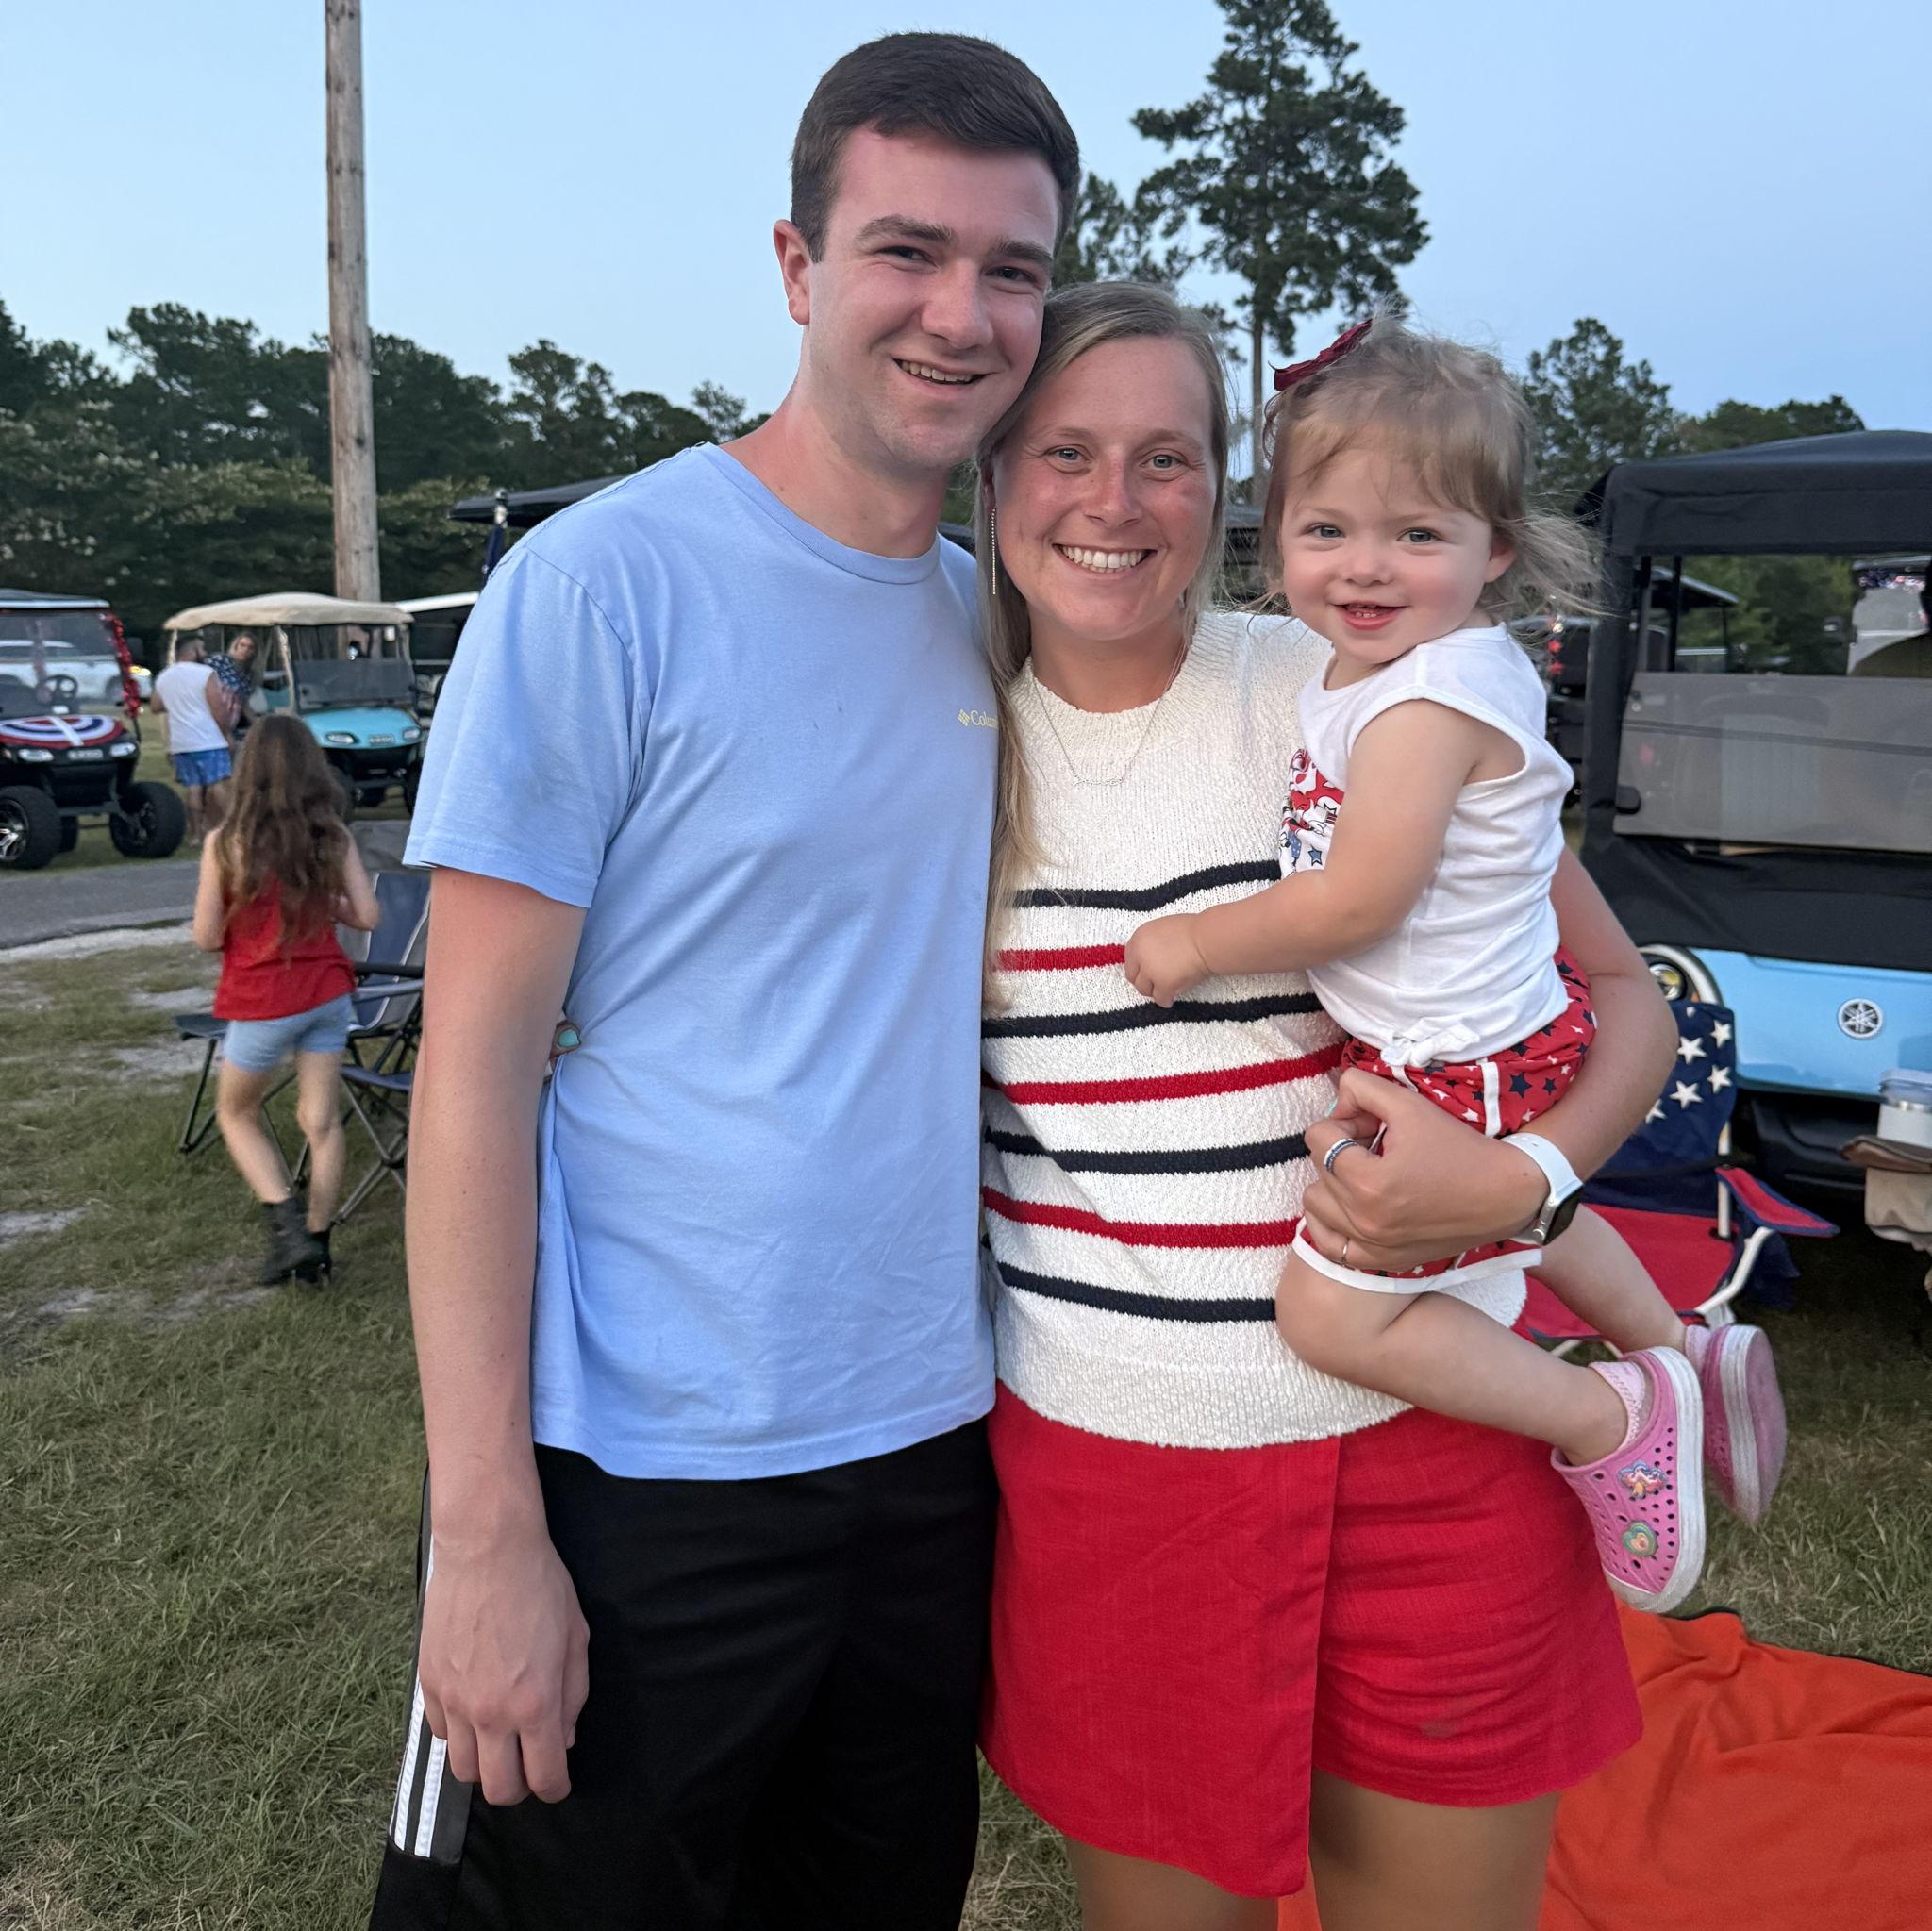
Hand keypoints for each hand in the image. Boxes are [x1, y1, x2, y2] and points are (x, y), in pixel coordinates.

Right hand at [417, 1524, 590, 1805]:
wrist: (487, 1548)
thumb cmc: (540, 1585)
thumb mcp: (575, 1638)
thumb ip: (572, 1696)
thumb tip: (562, 1738)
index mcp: (534, 1703)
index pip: (544, 1777)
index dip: (556, 1787)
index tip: (557, 1782)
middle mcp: (490, 1712)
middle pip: (498, 1788)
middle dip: (519, 1787)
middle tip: (529, 1767)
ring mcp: (454, 1700)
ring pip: (463, 1770)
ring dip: (485, 1765)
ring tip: (500, 1743)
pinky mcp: (429, 1684)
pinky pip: (442, 1734)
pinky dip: (459, 1735)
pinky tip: (474, 1712)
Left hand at [1124, 914, 1209, 1006]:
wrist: (1209, 939)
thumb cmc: (1195, 931)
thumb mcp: (1165, 928)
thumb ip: (1154, 943)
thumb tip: (1153, 956)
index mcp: (1139, 937)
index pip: (1130, 959)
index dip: (1139, 967)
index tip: (1147, 972)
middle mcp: (1140, 954)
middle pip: (1133, 976)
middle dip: (1144, 981)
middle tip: (1156, 985)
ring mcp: (1150, 970)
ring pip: (1144, 990)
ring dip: (1154, 991)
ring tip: (1165, 991)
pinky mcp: (1163, 984)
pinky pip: (1160, 998)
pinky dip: (1165, 1000)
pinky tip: (1171, 999)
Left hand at [1301, 1069, 1545, 1272]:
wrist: (1504, 1195)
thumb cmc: (1459, 1147)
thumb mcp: (1409, 1104)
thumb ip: (1363, 1088)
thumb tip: (1338, 1097)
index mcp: (1369, 1182)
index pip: (1319, 1138)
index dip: (1344, 1121)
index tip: (1372, 1124)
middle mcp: (1364, 1220)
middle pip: (1318, 1168)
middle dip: (1340, 1148)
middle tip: (1375, 1144)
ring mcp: (1371, 1246)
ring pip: (1315, 1204)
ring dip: (1333, 1182)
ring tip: (1366, 1173)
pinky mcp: (1381, 1261)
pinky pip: (1329, 1245)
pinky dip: (1332, 1222)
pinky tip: (1352, 1205)